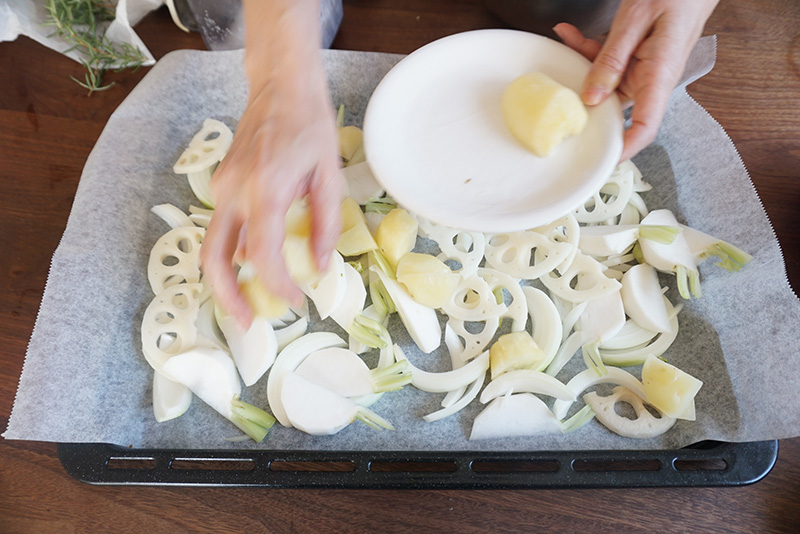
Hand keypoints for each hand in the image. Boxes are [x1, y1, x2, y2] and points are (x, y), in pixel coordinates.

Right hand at [200, 0, 342, 325]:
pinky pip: (221, 227)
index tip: (295, 300)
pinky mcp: (221, 184)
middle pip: (215, 257)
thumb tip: (320, 267)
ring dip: (225, 279)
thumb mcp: (329, 175)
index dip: (277, 284)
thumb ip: (325, 225)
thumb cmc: (310, 125)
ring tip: (248, 302)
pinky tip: (255, 264)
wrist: (280, 87)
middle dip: (227, 296)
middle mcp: (235, 191)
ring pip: (211, 245)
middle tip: (247, 323)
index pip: (261, 254)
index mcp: (265, 189)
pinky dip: (232, 253)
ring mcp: (222, 187)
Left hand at [553, 0, 718, 160]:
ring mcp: (645, 68)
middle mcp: (653, 77)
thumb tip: (591, 96)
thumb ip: (612, 56)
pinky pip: (609, 62)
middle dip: (584, 100)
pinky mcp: (638, 57)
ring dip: (583, 65)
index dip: (624, 148)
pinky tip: (572, 35)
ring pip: (606, 82)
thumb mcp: (637, 18)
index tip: (602, 161)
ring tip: (567, 39)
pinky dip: (589, 50)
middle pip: (615, 106)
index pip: (645, 126)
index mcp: (660, 74)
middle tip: (559, 88)